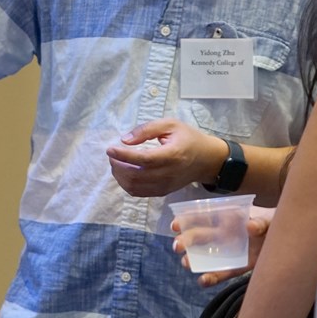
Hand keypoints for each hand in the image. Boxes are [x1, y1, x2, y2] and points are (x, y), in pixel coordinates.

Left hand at [106, 119, 228, 196]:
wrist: (206, 160)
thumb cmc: (188, 138)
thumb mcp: (171, 125)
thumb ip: (147, 129)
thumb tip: (125, 140)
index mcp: (172, 155)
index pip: (143, 159)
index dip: (123, 155)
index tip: (110, 149)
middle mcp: (168, 173)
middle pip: (135, 175)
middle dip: (117, 165)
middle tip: (113, 154)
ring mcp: (165, 186)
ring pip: (134, 187)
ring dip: (120, 175)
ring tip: (117, 162)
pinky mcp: (162, 192)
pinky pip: (139, 193)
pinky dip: (126, 184)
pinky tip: (124, 172)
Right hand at [172, 214, 270, 285]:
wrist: (290, 239)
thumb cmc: (276, 222)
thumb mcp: (270, 219)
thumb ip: (261, 222)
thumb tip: (250, 227)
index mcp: (227, 218)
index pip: (203, 216)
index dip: (187, 219)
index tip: (176, 225)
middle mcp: (224, 235)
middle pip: (199, 237)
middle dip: (185, 241)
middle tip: (177, 247)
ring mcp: (229, 252)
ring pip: (206, 256)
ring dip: (194, 260)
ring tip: (187, 263)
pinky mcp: (239, 267)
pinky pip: (222, 273)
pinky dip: (211, 278)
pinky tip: (202, 281)